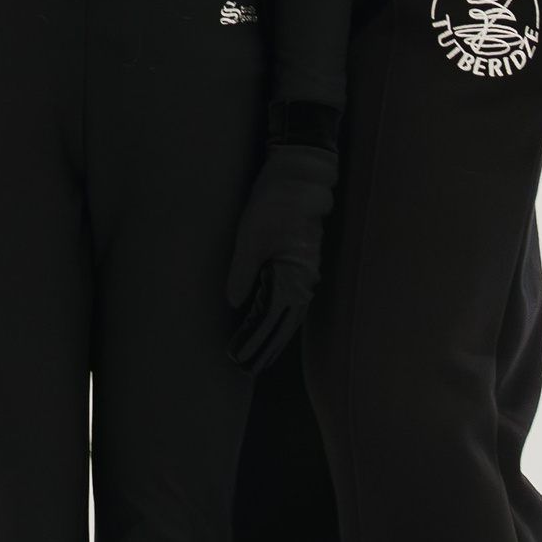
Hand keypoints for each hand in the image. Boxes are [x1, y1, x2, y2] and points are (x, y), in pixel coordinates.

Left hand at [225, 142, 337, 378]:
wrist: (300, 175)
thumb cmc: (274, 202)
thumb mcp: (250, 236)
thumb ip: (243, 272)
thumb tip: (234, 302)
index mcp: (293, 274)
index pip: (275, 321)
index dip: (257, 341)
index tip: (240, 358)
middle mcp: (305, 278)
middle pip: (286, 323)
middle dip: (266, 346)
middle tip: (246, 365)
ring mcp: (306, 271)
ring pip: (291, 312)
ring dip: (274, 333)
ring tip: (257, 353)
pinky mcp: (302, 262)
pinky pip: (292, 297)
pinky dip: (280, 314)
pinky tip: (270, 322)